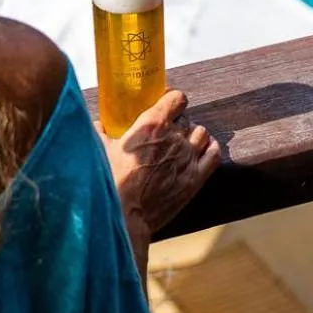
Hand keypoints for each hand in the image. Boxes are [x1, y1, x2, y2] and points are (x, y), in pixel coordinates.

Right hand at [101, 89, 220, 238]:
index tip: (167, 106)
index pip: (176, 98)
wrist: (126, 215)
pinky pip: (214, 154)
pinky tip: (203, 151)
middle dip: (178, 123)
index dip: (173, 100)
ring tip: (183, 144)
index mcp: (152, 125)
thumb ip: (101, 133)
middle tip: (167, 134)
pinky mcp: (196, 177)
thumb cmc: (112, 182)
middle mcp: (174, 137)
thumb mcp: (101, 151)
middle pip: (187, 118)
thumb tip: (98, 125)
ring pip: (201, 133)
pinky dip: (210, 149)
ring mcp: (188, 157)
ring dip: (193, 136)